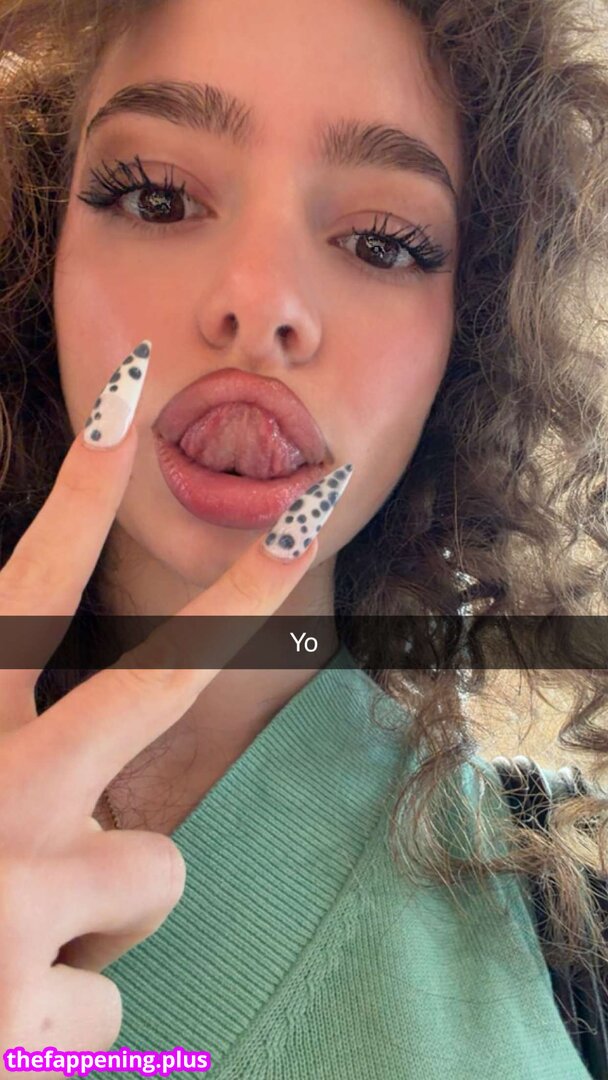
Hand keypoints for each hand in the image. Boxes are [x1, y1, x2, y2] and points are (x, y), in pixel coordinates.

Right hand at [0, 370, 321, 1064]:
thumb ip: (1, 730)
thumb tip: (102, 754)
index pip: (26, 588)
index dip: (78, 494)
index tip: (125, 402)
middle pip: (152, 681)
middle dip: (243, 594)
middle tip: (307, 520)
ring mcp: (16, 894)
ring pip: (150, 868)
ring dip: (99, 909)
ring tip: (10, 944)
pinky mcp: (34, 1008)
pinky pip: (111, 1000)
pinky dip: (64, 1013)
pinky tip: (0, 1022)